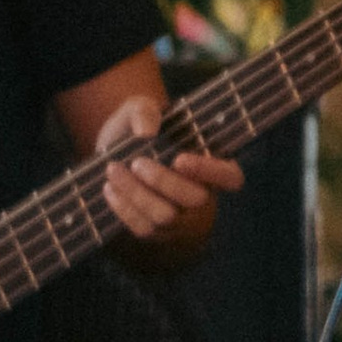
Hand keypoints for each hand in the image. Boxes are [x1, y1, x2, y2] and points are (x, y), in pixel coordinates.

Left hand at [93, 97, 244, 244]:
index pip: (231, 177)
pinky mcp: (157, 232)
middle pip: (196, 199)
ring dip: (137, 195)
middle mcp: (203, 195)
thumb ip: (143, 110)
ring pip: (167, 216)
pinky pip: (145, 228)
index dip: (212, 172)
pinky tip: (110, 188)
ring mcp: (181, 218)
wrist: (113, 155)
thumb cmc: (137, 130)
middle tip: (136, 162)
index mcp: (212, 164)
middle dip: (163, 181)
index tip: (180, 160)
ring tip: (113, 170)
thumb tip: (146, 131)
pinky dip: (124, 209)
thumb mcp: (138, 109)